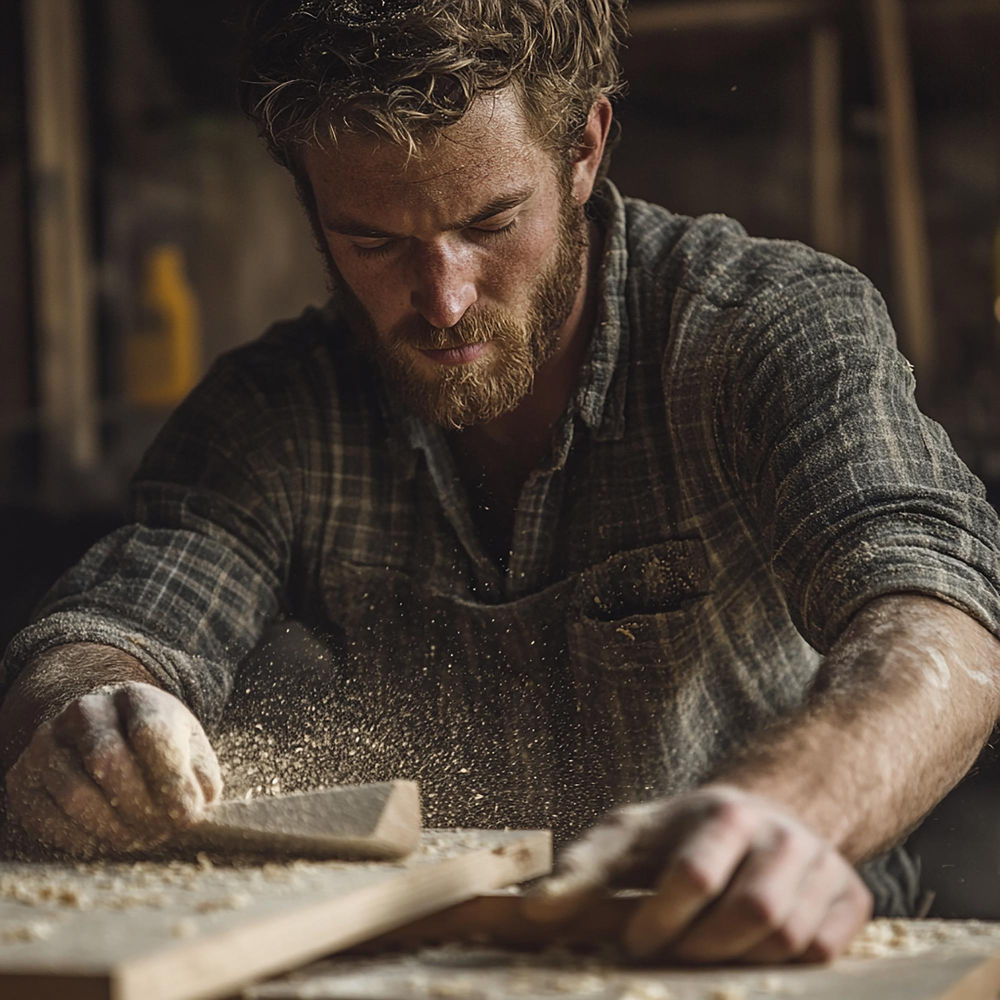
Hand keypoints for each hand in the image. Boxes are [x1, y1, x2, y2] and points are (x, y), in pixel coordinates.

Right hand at [5, 682, 221, 856]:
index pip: (150, 732)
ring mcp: (48, 741)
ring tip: (139, 837)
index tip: (189, 814)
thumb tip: (196, 809)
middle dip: (140, 807)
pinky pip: (46, 817)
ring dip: (111, 827)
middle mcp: (86, 710)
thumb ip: (200, 777)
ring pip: (74, 792)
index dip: (171, 779)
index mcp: (136, 697)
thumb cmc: (158, 749)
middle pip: (107, 759)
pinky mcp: (23, 777)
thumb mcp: (190, 750)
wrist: (108, 736)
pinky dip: (81, 838)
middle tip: (162, 832)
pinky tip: (107, 839)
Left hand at [524, 785, 871, 963]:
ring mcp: (823, 864)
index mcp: (723, 812)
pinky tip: (749, 950)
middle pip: (750, 913)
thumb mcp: (631, 837)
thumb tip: (533, 911)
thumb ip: (584, 871)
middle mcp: (782, 834)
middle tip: (670, 957)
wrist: (765, 815)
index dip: (661, 921)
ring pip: (788, 938)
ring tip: (703, 951)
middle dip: (701, 949)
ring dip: (738, 959)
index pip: (694, 875)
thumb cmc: (682, 834)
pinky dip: (782, 965)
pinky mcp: (852, 897)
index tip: (636, 945)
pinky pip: (822, 953)